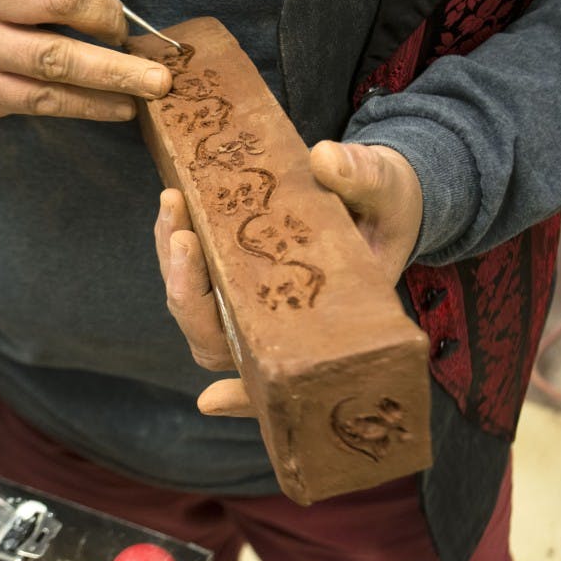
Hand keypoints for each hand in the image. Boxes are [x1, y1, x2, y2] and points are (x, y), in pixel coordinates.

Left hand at [154, 141, 423, 416]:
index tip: (208, 399)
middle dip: (189, 293)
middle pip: (218, 339)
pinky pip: (197, 275)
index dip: (245, 397)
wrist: (376, 190)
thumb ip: (363, 177)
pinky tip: (174, 206)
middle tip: (184, 237)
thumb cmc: (387, 204)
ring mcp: (253, 299)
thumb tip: (326, 160)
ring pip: (199, 307)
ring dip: (175, 264)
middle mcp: (281, 323)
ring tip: (173, 204)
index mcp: (326, 325)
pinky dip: (179, 247)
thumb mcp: (385, 189)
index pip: (281, 375)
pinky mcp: (236, 271)